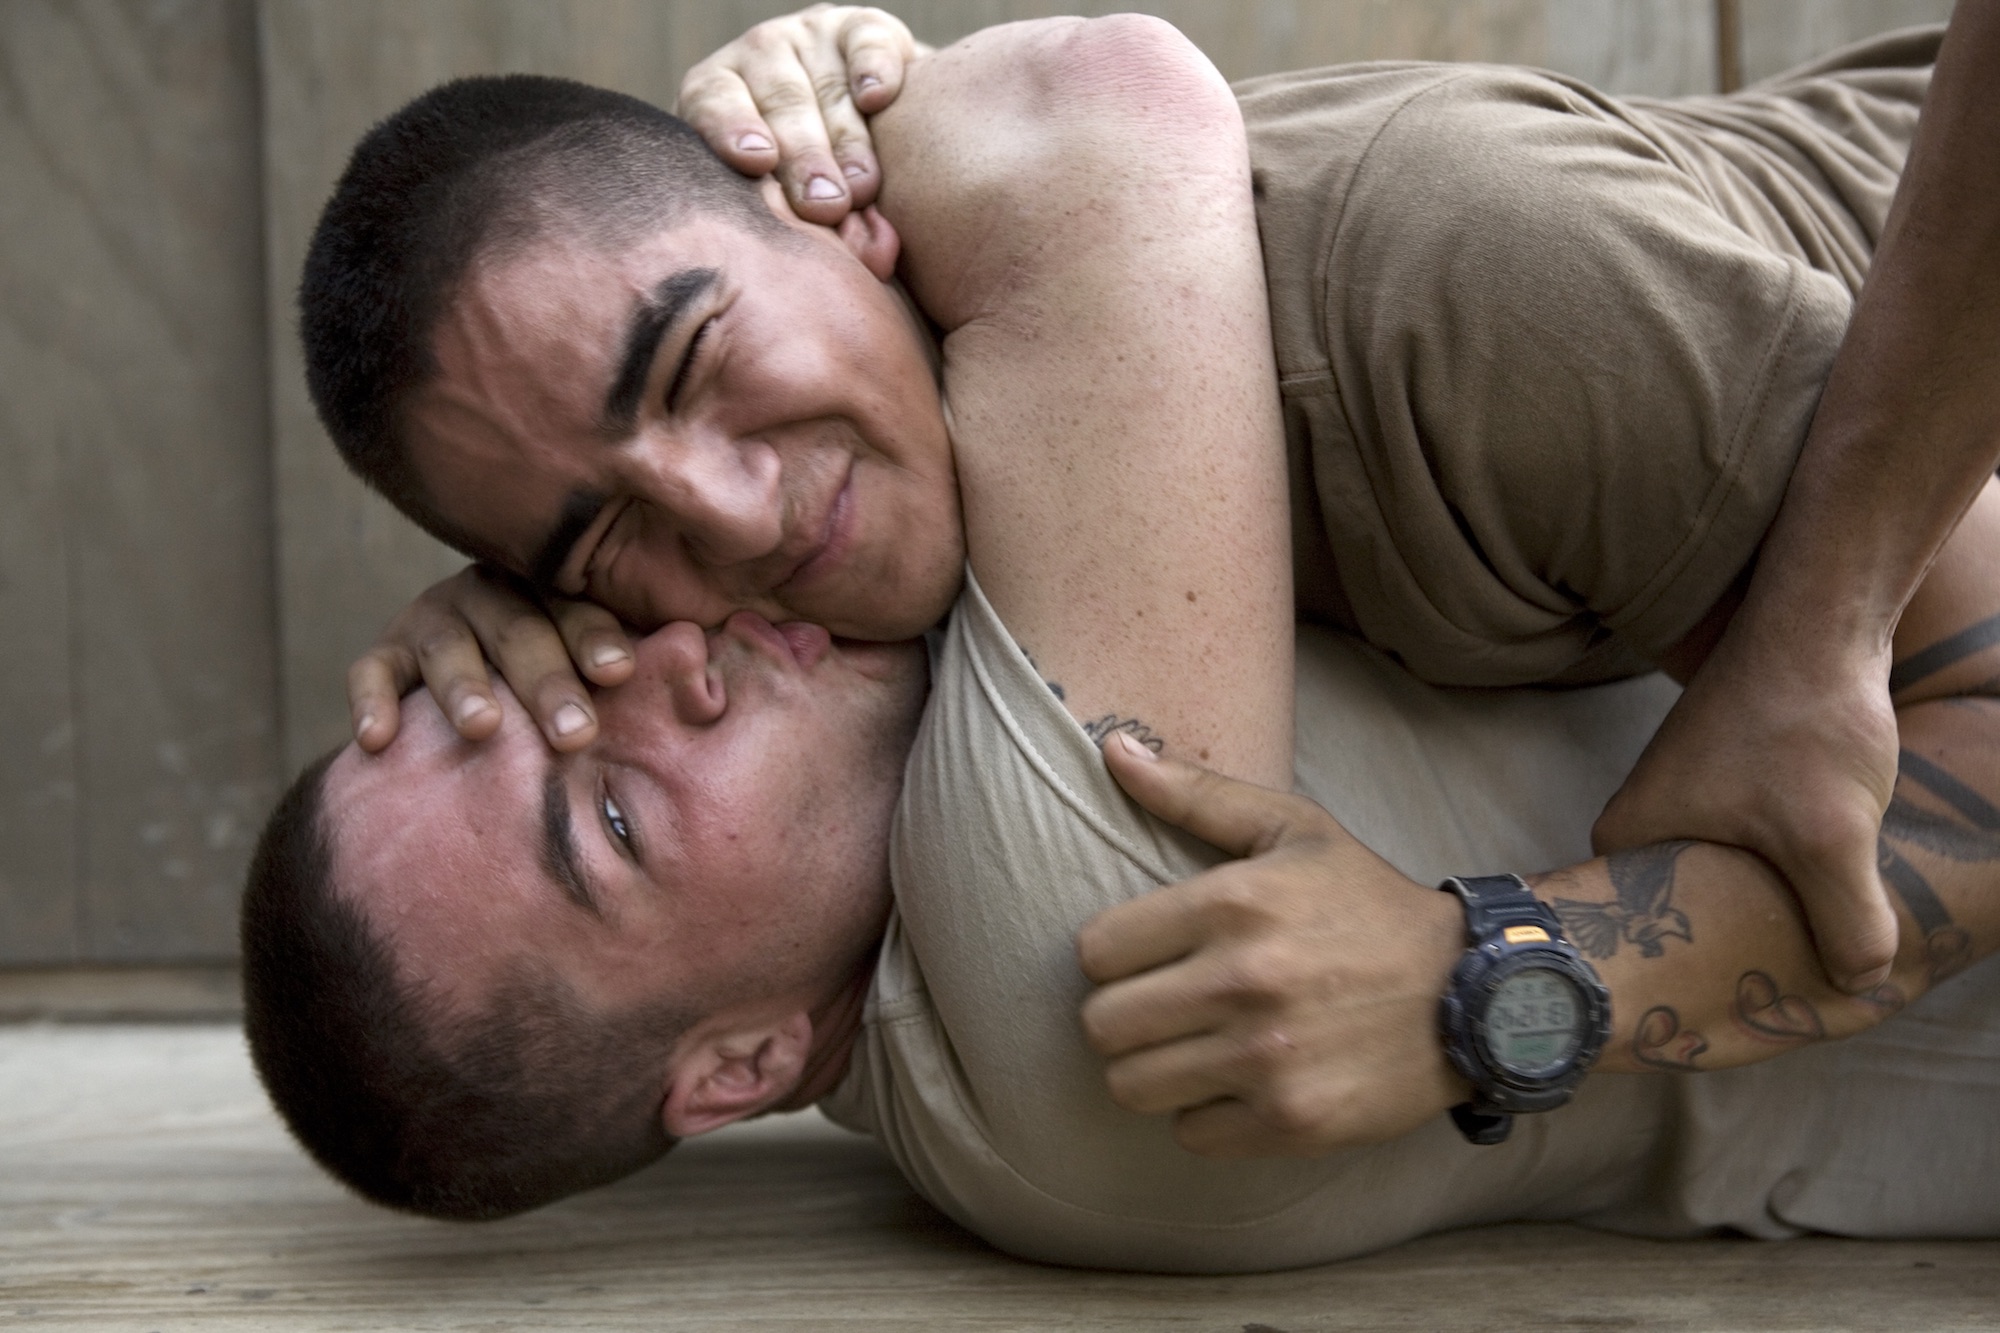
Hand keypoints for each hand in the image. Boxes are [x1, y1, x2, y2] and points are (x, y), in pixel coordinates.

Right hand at [345, 564, 633, 752]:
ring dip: (464, 686)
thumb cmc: (584, 679)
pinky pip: (374, 671)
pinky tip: (378, 740)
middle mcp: (496, 595)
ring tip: (482, 729)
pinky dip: (373, 701)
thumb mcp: (619, 662)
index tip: (619, 672)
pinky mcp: (389, 652)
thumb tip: (717, 686)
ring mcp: (438, 620)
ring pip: (448, 646)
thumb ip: (660, 664)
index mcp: (559, 590)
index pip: (578, 606)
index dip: (597, 636)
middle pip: (519, 629)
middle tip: (575, 731)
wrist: (496, 677)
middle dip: (546, 679)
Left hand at [677, 5, 924, 225]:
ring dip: (846, 139)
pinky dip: (872, 67)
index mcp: (717, 97)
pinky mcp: (861, 27)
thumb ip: (794, 230)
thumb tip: (830, 264)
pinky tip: (876, 96)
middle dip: (804, 157)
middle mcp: (759, 58)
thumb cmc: (814, 195)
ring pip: (826, 85)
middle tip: (824, 206)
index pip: (712, 105)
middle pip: (779, 103)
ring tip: (862, 187)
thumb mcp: (787, 211)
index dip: (730, 130)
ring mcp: (810, 38)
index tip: (755, 160)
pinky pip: (866, 42)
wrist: (882, 147)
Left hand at [1076, 734, 1468, 1157]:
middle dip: (1123, 1016)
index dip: (1113, 955)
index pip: (1094, 951)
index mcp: (1231, 903)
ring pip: (1132, 1087)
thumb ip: (1195, 791)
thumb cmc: (1367, 903)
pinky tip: (1237, 1083)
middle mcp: (1243, 981)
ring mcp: (1266, 1058)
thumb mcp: (1292, 828)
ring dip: (1154, 1070)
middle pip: (1101, 1026)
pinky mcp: (1293, 1120)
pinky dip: (1205, 1115)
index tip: (1147, 956)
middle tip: (1162, 1008)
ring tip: (1191, 1048)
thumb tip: (1111, 747)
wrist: (1474, 989)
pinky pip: (1191, 1134)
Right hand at [1594, 614, 1899, 993]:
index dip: (1691, 980)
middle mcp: (1640, 823)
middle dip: (1739, 954)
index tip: (1738, 1016)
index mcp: (1627, 840)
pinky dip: (1787, 878)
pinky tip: (1826, 900)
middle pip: (1689, 920)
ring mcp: (1682, 802)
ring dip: (1771, 913)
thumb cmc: (1802, 721)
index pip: (1640, 941)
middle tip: (1788, 999)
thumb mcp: (1832, 838)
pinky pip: (1749, 857)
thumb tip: (1864, 984)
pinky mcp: (1726, 786)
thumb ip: (1847, 923)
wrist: (1822, 622)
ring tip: (1814, 954)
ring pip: (1727, 886)